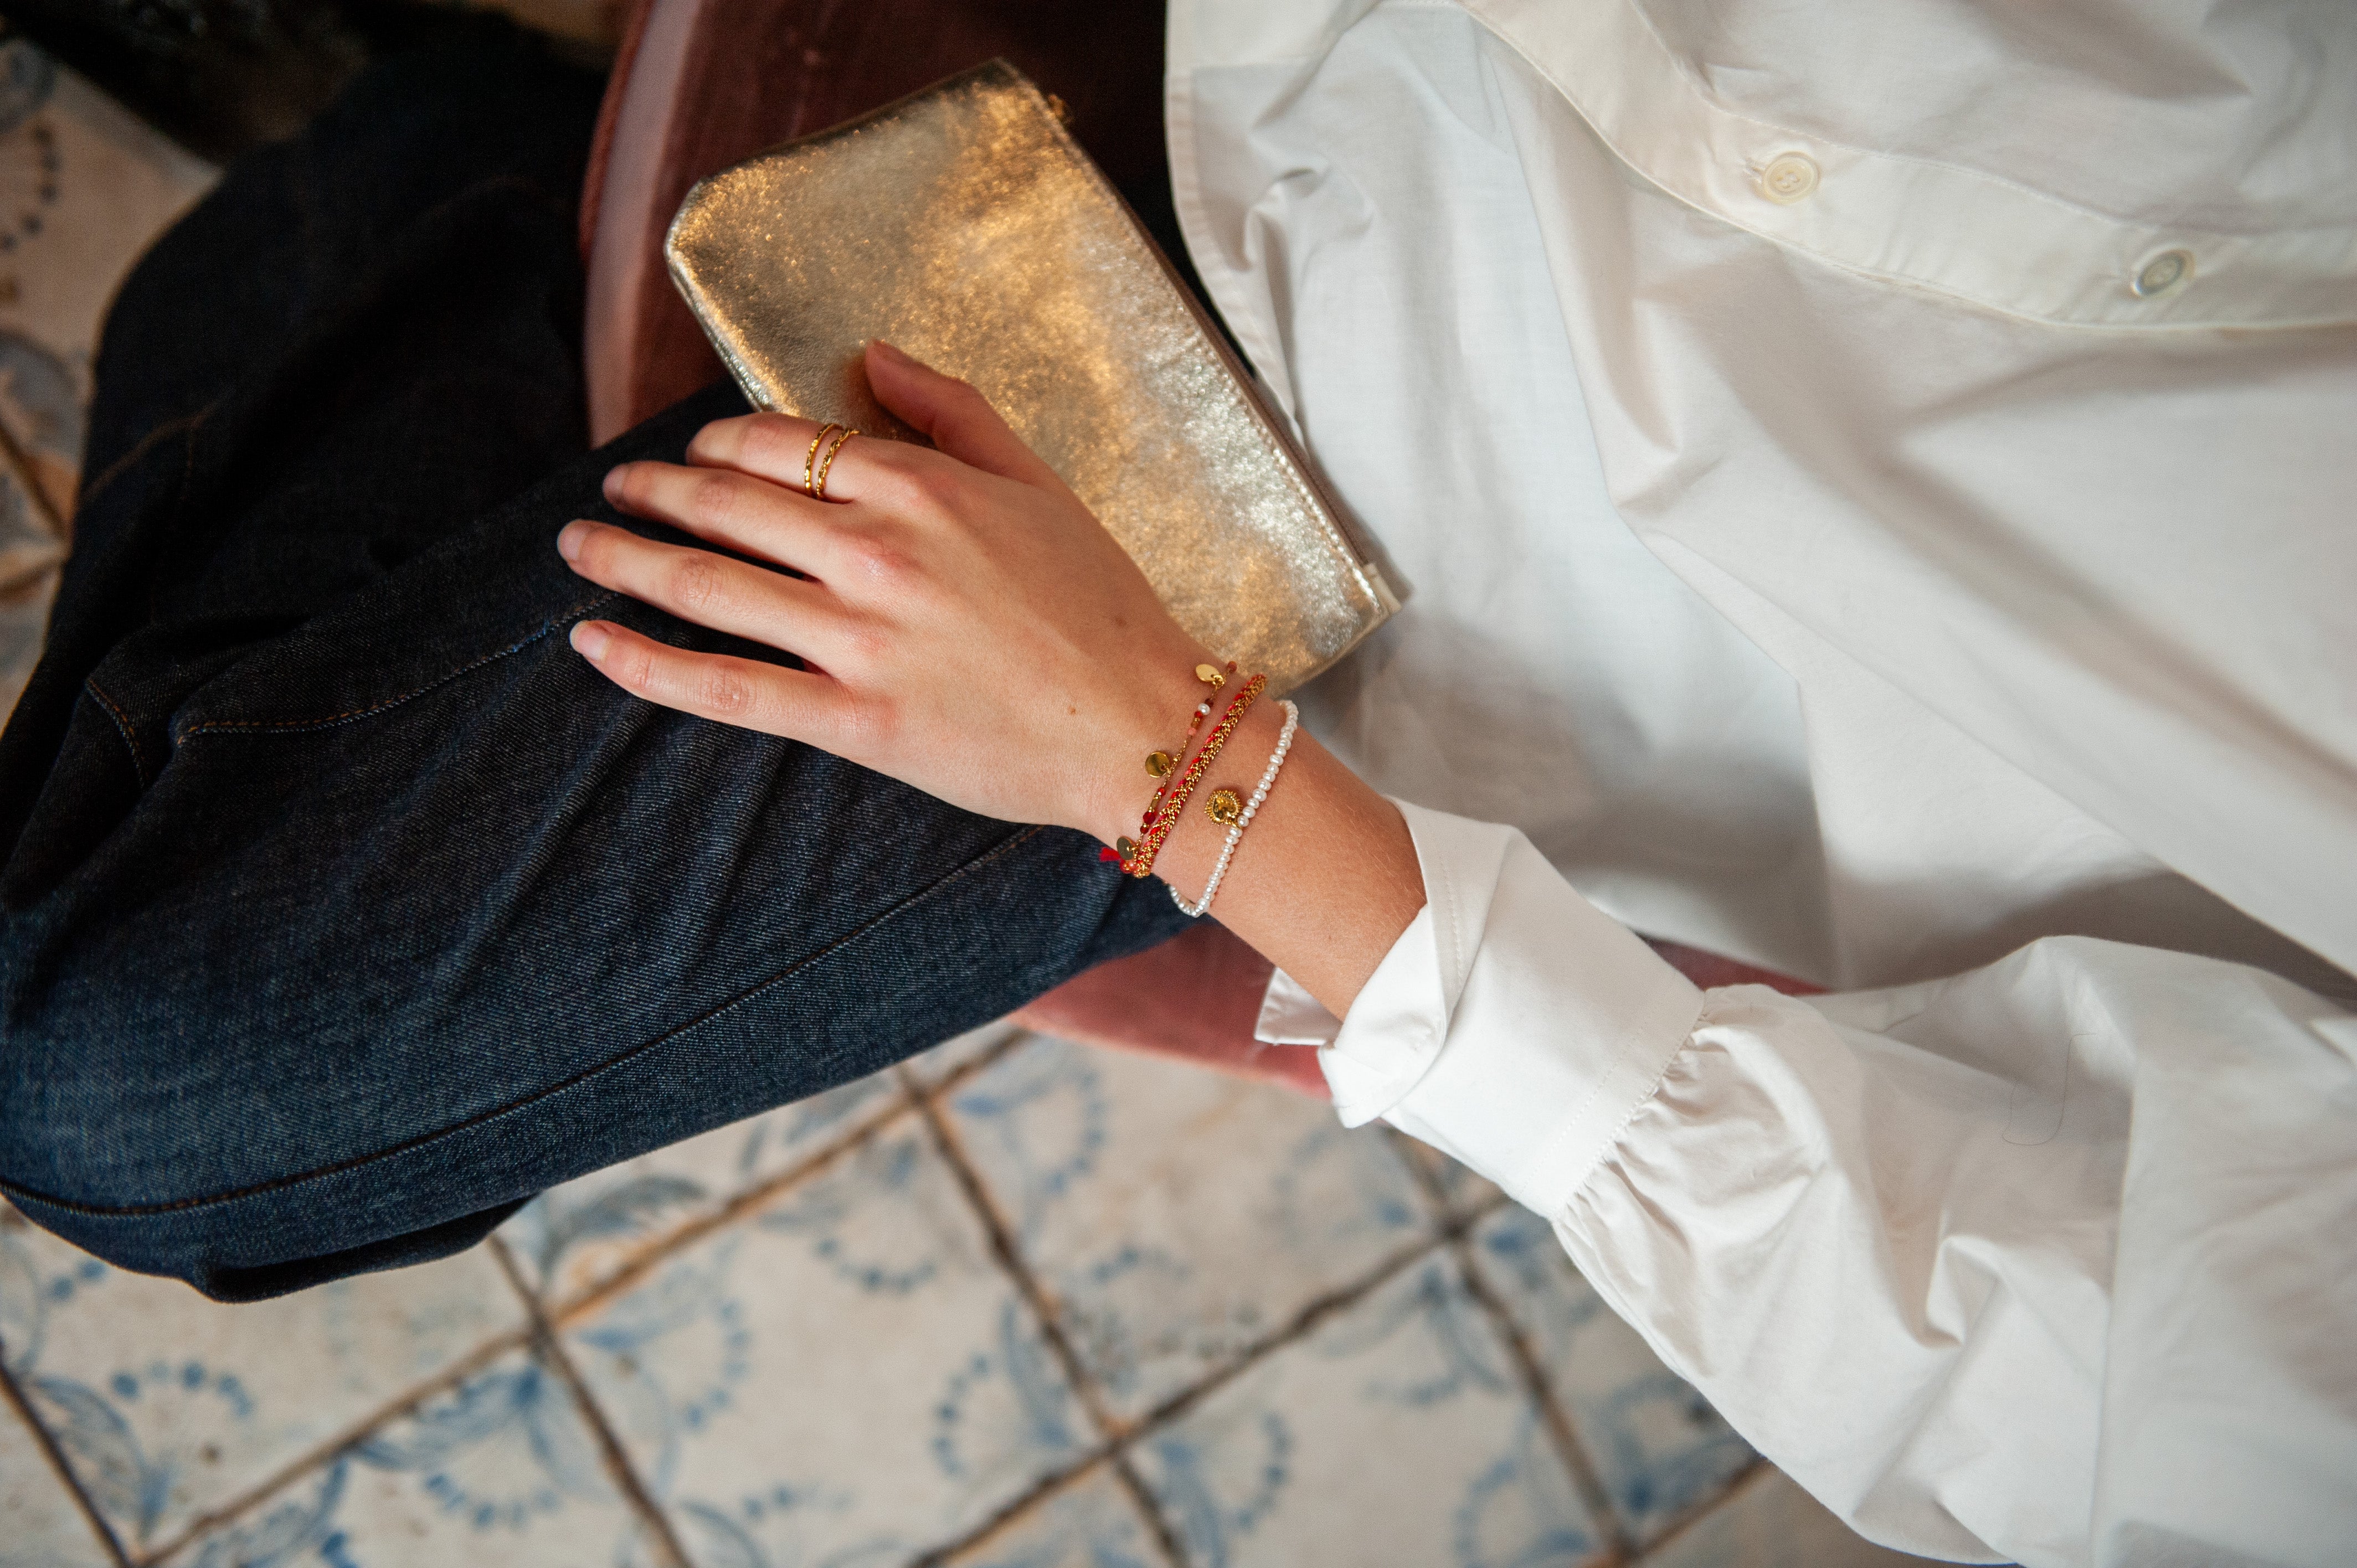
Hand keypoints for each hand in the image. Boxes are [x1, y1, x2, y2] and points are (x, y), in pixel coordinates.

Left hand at [557, 340, 1215, 838]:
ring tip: (577, 549)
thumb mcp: (1040, 483)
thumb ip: (953, 410)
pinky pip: (725, 686)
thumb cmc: (1105, 607)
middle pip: (724, 503)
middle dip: (650, 492)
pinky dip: (646, 663)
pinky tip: (592, 642)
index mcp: (920, 486)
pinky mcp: (855, 722)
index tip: (688, 456)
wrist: (1146, 724)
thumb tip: (875, 354)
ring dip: (623, 559)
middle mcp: (876, 551)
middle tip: (608, 494)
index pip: (777, 442)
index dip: (714, 446)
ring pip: (706, 584)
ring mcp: (859, 639)